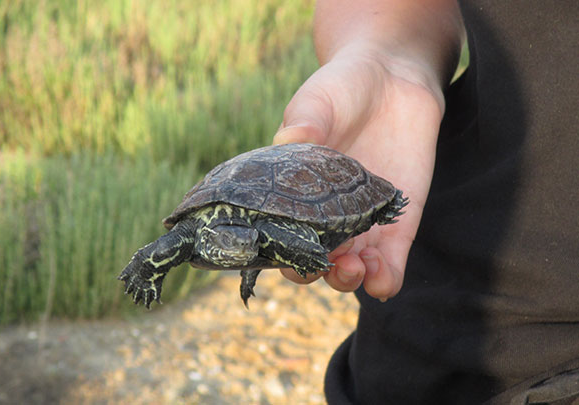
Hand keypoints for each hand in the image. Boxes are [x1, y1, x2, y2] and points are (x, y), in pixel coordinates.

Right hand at [274, 50, 443, 299]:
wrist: (393, 77)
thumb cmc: (342, 88)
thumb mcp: (318, 100)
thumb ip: (305, 120)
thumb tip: (288, 137)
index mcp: (293, 194)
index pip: (279, 233)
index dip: (279, 250)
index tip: (285, 252)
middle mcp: (324, 216)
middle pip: (313, 260)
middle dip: (317, 272)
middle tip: (327, 264)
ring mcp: (360, 222)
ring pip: (351, 269)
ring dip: (350, 280)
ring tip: (358, 269)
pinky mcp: (397, 222)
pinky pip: (391, 260)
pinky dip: (387, 277)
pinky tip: (383, 281)